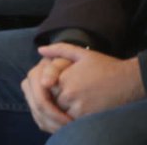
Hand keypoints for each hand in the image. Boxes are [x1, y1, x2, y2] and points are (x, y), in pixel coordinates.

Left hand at [23, 44, 146, 132]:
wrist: (128, 81)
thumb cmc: (105, 66)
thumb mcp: (81, 53)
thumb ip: (59, 49)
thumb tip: (40, 49)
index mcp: (64, 78)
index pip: (46, 86)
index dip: (54, 85)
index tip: (63, 81)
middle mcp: (69, 93)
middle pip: (54, 100)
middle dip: (59, 97)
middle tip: (73, 91)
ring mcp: (79, 107)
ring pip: (62, 112)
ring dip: (66, 107)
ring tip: (79, 98)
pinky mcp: (89, 117)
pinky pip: (73, 120)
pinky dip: (74, 115)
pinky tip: (84, 105)